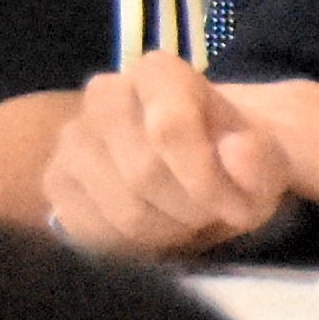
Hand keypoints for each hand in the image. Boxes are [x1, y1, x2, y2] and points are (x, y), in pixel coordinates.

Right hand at [43, 51, 318, 256]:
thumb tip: (238, 152)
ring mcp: (70, 137)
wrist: (196, 171)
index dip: (208, 181)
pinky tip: (151, 230)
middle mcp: (103, 93)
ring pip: (122, 209)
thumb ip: (259, 157)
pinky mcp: (54, 179)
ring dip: (166, 231)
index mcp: (158, 73)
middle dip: (191, 211)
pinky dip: (131, 246)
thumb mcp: (264, 161)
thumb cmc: (231, 162)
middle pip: (144, 173)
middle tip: (212, 216)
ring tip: (184, 221)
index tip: (242, 209)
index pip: (169, 129)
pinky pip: (91, 228)